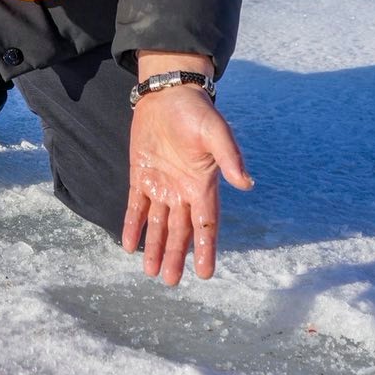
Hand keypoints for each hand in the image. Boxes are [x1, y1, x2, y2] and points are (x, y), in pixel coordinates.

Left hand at [122, 61, 252, 286]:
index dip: (206, 249)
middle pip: (180, 232)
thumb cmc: (197, 112)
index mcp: (203, 185)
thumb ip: (229, 156)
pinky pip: (136, 206)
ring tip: (151, 272)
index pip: (206, 225)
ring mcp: (161, 185)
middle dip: (176, 256)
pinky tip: (128, 244)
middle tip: (171, 282)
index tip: (206, 274)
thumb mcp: (215, 132)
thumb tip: (246, 183)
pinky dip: (133, 225)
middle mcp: (183, 191)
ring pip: (159, 225)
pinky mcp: (141, 175)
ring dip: (155, 247)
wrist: (169, 93)